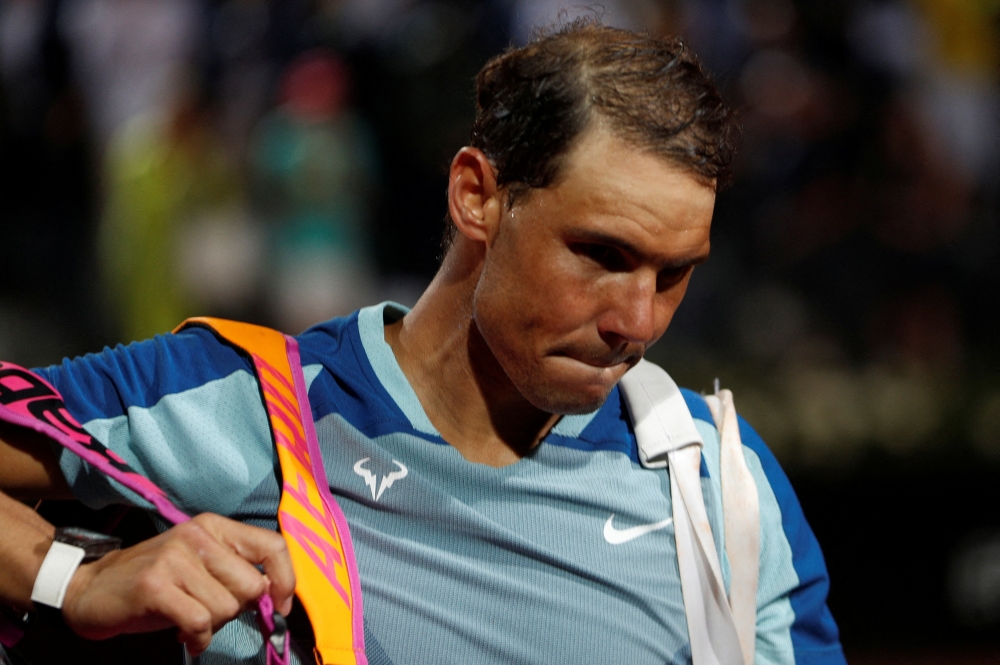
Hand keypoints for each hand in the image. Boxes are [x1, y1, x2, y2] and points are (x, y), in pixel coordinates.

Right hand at [59, 513, 294, 654]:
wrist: (92, 589)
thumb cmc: (157, 581)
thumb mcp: (200, 564)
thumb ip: (236, 571)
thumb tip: (276, 596)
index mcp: (214, 526)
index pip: (272, 546)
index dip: (285, 580)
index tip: (280, 605)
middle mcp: (197, 535)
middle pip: (251, 586)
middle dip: (238, 610)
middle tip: (213, 613)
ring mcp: (175, 558)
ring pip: (227, 608)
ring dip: (214, 625)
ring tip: (191, 620)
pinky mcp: (156, 586)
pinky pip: (200, 622)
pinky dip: (198, 638)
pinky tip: (185, 635)